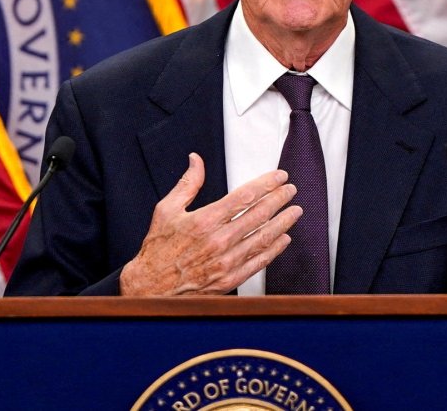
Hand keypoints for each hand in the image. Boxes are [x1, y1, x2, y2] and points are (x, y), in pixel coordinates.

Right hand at [119, 153, 301, 295]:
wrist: (150, 287)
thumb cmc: (158, 249)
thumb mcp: (166, 209)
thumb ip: (187, 184)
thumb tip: (196, 160)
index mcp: (205, 221)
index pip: (245, 197)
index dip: (266, 184)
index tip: (279, 177)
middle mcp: (219, 241)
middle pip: (259, 215)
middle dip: (279, 200)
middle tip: (291, 190)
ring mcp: (226, 262)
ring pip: (263, 238)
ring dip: (283, 223)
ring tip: (295, 211)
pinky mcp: (229, 279)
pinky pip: (258, 262)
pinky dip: (274, 249)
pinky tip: (283, 239)